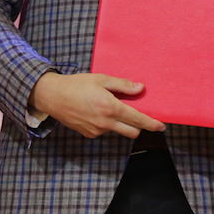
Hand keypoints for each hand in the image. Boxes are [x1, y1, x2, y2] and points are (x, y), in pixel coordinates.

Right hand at [29, 71, 164, 138]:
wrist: (52, 96)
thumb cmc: (78, 84)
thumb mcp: (102, 79)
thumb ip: (123, 85)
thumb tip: (141, 88)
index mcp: (110, 107)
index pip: (137, 119)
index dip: (151, 124)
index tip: (162, 126)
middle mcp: (105, 122)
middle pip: (132, 131)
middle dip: (139, 126)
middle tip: (140, 115)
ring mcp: (96, 130)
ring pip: (118, 130)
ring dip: (122, 123)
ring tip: (112, 107)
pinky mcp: (89, 134)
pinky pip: (105, 131)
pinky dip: (108, 124)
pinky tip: (99, 112)